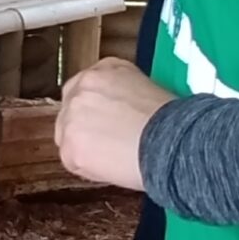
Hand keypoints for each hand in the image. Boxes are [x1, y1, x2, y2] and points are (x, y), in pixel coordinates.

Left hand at [55, 58, 170, 191]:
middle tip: (106, 142)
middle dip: (84, 127)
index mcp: (100, 72)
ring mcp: (71, 119)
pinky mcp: (70, 148)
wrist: (170, 141)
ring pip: (68, 137)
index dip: (93, 110)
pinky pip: (74, 162)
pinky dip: (89, 168)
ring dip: (85, 148)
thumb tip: (115, 106)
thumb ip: (120, 89)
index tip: (103, 122)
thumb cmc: (170, 119)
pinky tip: (112, 167)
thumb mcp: (145, 85)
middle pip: (70, 112)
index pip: (81, 90)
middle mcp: (80, 89)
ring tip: (114, 156)